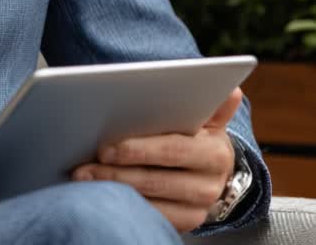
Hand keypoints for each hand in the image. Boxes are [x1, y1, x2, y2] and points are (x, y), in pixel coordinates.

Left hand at [71, 87, 242, 232]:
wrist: (210, 173)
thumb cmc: (197, 138)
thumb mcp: (208, 120)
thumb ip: (212, 106)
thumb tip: (233, 91)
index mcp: (215, 153)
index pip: (172, 150)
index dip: (137, 149)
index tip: (105, 147)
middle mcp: (210, 185)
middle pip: (154, 179)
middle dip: (115, 171)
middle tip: (83, 165)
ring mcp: (197, 208)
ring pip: (147, 200)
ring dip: (111, 188)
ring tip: (82, 177)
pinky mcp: (184, 224)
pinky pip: (148, 216)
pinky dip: (122, 205)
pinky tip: (100, 195)